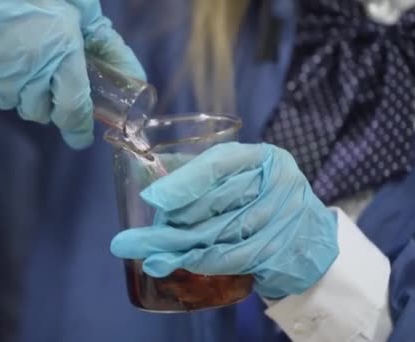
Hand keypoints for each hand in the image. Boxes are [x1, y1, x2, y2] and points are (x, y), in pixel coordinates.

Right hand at [0, 0, 145, 148]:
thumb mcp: (84, 11)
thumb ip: (108, 48)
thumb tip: (137, 80)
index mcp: (64, 49)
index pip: (72, 108)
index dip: (77, 129)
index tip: (80, 138)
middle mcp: (32, 64)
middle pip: (38, 112)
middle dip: (43, 101)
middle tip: (41, 78)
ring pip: (9, 103)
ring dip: (14, 91)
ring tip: (14, 63)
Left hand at [110, 142, 338, 298]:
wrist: (310, 237)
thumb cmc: (263, 198)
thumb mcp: (245, 175)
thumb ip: (206, 176)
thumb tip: (153, 191)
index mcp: (263, 157)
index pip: (219, 164)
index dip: (183, 182)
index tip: (151, 199)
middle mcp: (275, 184)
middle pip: (213, 204)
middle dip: (167, 225)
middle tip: (128, 241)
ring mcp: (279, 220)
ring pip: (216, 234)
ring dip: (174, 249)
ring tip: (142, 256)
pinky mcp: (277, 250)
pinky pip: (229, 258)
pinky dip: (197, 261)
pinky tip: (170, 264)